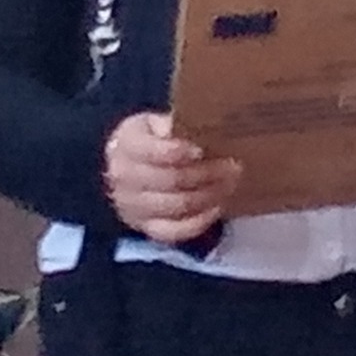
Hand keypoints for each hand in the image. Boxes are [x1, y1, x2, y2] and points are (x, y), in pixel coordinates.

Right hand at [102, 112, 240, 244]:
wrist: (128, 168)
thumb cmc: (149, 140)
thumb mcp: (154, 124)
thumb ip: (172, 125)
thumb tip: (195, 126)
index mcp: (126, 145)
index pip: (155, 152)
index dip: (182, 152)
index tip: (204, 150)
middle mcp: (124, 178)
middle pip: (171, 180)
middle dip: (207, 173)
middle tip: (232, 166)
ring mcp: (132, 206)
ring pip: (177, 206)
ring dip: (209, 195)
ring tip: (230, 183)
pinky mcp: (145, 227)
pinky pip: (175, 231)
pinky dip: (199, 221)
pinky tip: (217, 206)